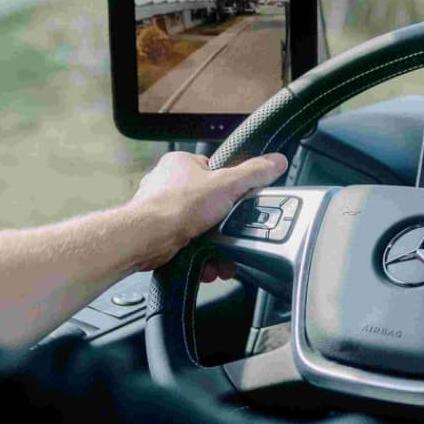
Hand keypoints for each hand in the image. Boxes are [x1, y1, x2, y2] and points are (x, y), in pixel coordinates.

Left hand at [128, 151, 288, 274]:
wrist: (146, 239)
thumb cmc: (175, 206)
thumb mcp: (227, 184)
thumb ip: (254, 173)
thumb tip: (276, 162)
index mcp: (180, 163)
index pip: (214, 170)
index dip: (229, 187)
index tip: (238, 202)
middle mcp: (167, 184)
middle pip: (208, 202)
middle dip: (222, 222)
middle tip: (231, 231)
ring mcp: (161, 209)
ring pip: (198, 226)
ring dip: (213, 242)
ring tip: (220, 252)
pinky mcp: (159, 232)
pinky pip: (187, 242)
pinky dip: (199, 253)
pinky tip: (207, 261)